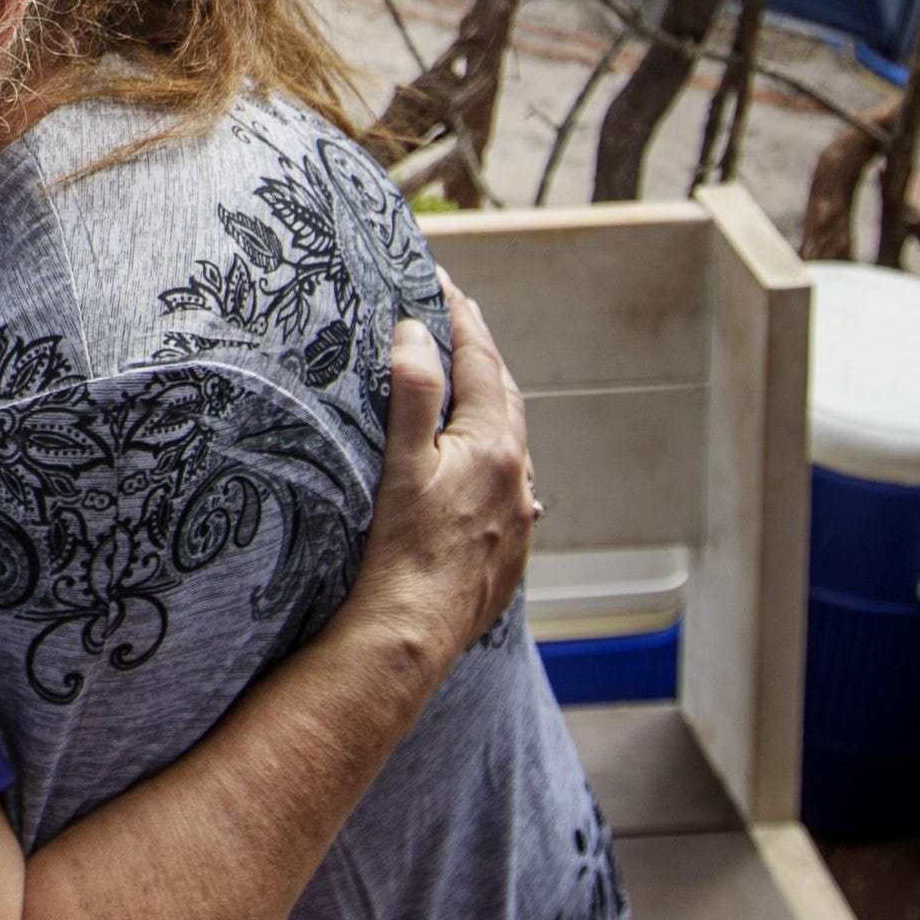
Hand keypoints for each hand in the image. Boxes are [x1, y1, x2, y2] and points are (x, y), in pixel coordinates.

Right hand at [349, 277, 538, 657]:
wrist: (412, 633)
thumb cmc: (401, 550)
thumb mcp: (400, 461)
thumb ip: (412, 391)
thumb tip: (415, 331)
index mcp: (493, 446)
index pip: (481, 363)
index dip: (463, 320)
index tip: (446, 287)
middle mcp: (518, 478)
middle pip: (505, 398)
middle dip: (483, 357)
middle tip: (460, 325)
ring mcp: (519, 517)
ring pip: (513, 446)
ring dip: (492, 410)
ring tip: (470, 391)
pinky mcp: (511, 551)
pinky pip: (512, 490)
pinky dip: (496, 463)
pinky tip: (481, 473)